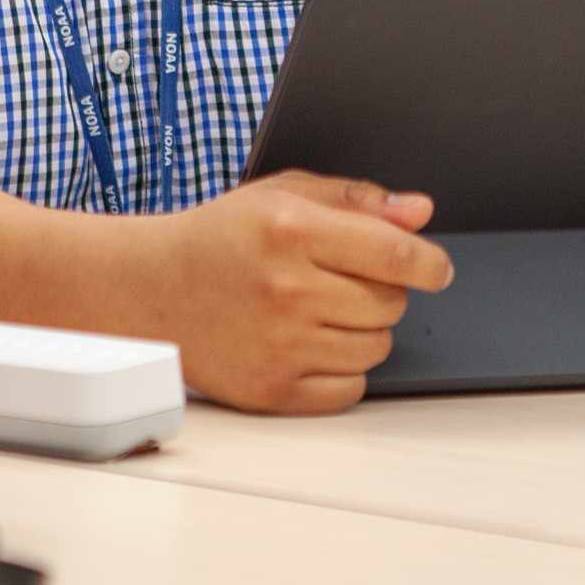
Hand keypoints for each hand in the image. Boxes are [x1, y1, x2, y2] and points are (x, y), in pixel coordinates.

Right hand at [145, 171, 452, 414]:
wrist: (148, 289)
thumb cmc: (219, 238)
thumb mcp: (283, 195)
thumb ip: (357, 201)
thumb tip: (420, 213)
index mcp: (293, 231)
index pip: (394, 254)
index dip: (430, 263)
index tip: (437, 268)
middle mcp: (287, 290)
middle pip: (390, 303)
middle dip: (382, 290)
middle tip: (344, 281)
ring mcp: (278, 345)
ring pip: (376, 348)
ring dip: (364, 330)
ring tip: (321, 310)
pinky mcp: (270, 390)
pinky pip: (350, 390)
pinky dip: (344, 371)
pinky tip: (312, 344)